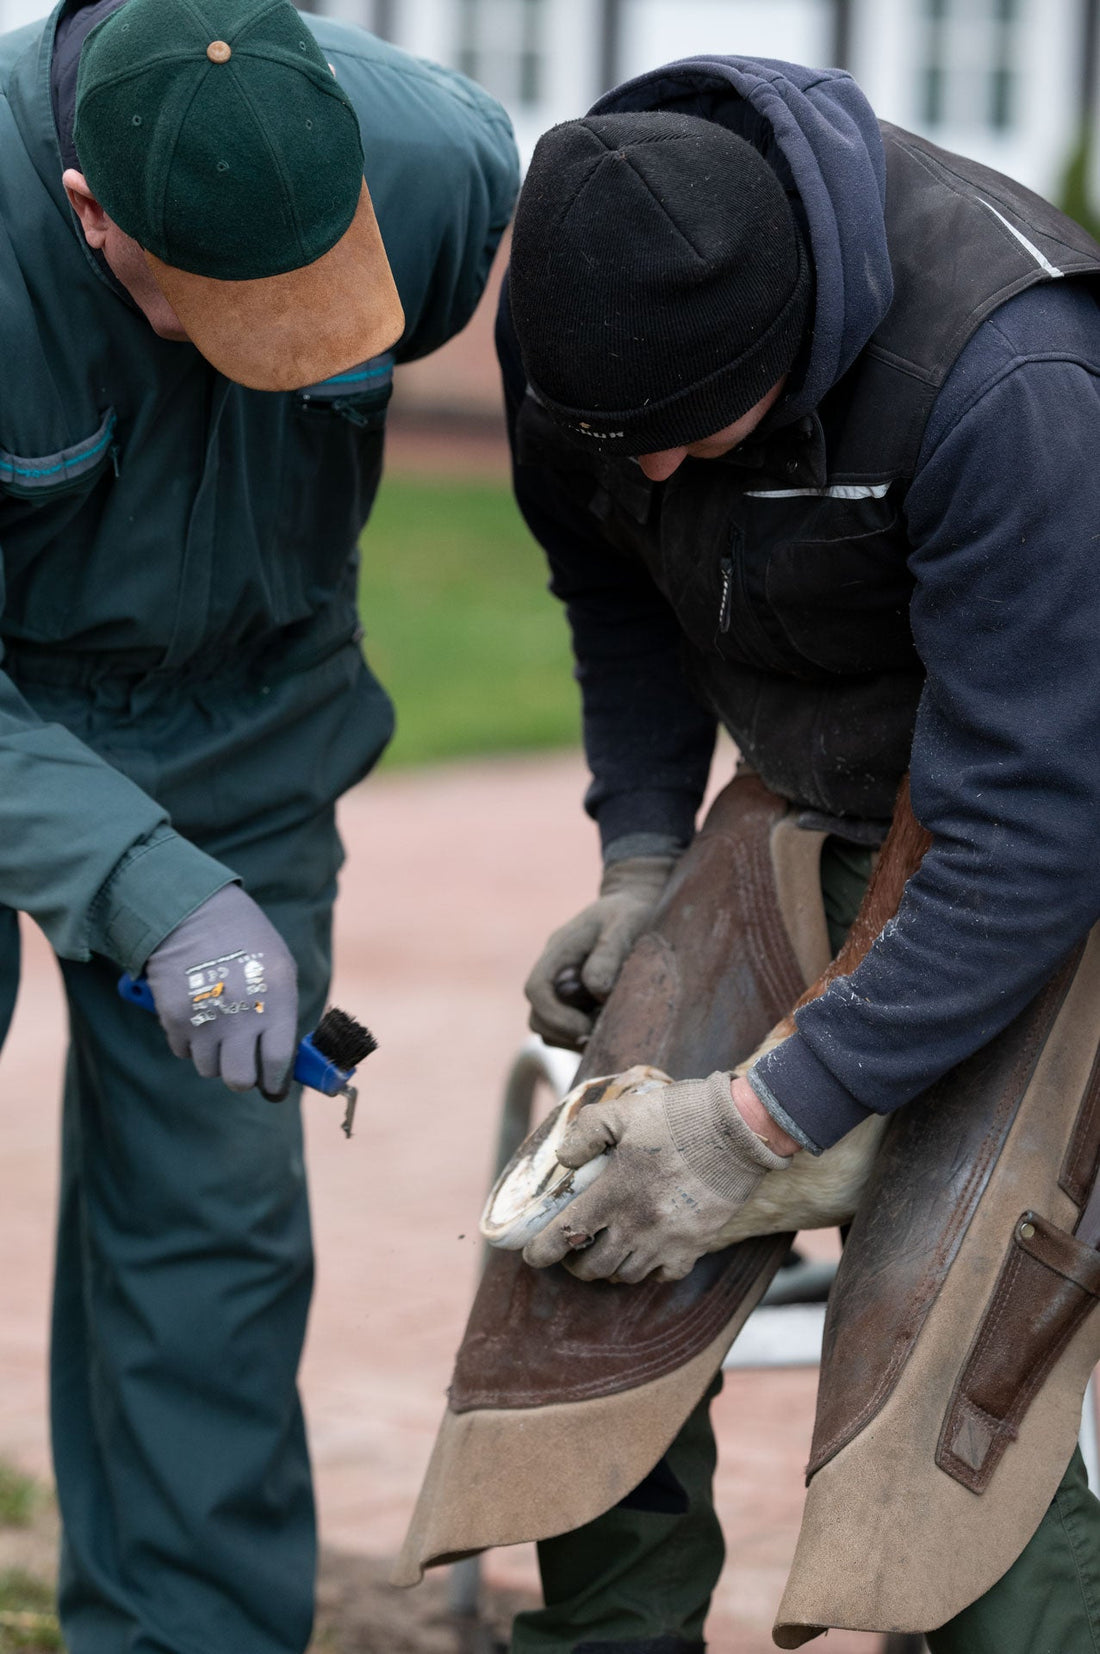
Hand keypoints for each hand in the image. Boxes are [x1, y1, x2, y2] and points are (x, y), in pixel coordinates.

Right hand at [143, 885, 297, 1098]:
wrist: (191, 912)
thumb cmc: (244, 941)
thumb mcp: (279, 969)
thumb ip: (283, 1014)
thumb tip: (283, 1062)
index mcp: (276, 1000)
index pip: (278, 1063)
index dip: (276, 1082)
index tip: (274, 1087)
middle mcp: (241, 1015)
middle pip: (240, 1080)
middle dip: (244, 1078)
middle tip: (243, 1064)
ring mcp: (205, 1020)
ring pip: (209, 1069)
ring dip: (215, 1057)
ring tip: (218, 1026)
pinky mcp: (174, 1019)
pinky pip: (183, 1052)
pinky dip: (190, 1042)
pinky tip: (197, 1014)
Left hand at [522, 1070, 791, 1282]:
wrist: (739, 1129)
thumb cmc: (679, 1117)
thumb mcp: (623, 1112)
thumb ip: (585, 1133)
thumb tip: (564, 1158)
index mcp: (615, 1192)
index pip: (567, 1234)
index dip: (543, 1250)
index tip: (533, 1255)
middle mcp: (638, 1224)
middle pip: (594, 1266)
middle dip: (575, 1263)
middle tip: (572, 1250)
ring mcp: (669, 1239)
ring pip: (627, 1274)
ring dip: (610, 1268)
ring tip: (606, 1251)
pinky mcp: (697, 1244)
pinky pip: (665, 1274)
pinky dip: (650, 1271)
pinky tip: (645, 1253)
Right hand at [525, 854, 676, 1049]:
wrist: (633, 902)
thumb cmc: (631, 911)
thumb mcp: (626, 923)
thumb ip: (609, 953)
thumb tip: (597, 991)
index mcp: (559, 950)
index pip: (536, 989)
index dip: (554, 1015)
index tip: (585, 1028)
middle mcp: (554, 970)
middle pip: (537, 1016)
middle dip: (564, 1032)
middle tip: (600, 1035)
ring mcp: (561, 985)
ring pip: (548, 1026)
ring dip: (571, 1037)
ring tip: (606, 1031)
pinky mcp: (574, 997)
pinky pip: (565, 1027)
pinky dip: (580, 1035)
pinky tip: (607, 1027)